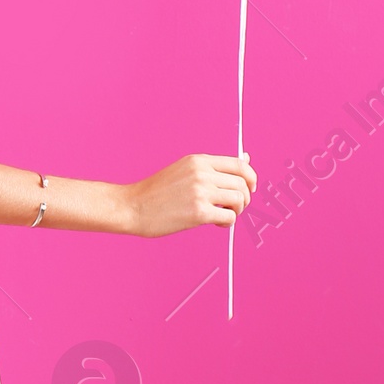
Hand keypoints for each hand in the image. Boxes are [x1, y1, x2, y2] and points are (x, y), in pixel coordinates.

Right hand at [122, 153, 256, 236]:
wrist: (132, 206)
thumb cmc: (157, 192)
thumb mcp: (184, 171)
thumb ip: (212, 168)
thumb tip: (246, 159)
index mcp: (198, 161)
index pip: (240, 164)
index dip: (251, 178)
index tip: (250, 189)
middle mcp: (202, 173)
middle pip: (242, 183)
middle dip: (244, 198)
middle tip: (234, 208)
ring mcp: (200, 192)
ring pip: (239, 199)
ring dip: (237, 210)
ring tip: (223, 216)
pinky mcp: (198, 212)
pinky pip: (229, 216)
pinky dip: (228, 222)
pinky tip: (216, 223)